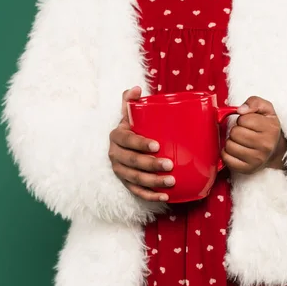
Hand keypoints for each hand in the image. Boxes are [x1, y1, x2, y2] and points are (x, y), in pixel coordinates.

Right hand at [108, 87, 174, 201]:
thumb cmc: (133, 128)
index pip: (127, 141)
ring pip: (135, 179)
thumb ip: (130, 101)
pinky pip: (137, 192)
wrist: (125, 146)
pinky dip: (150, 196)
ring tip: (171, 181)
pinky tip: (165, 197)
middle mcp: (115, 155)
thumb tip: (136, 88)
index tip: (157, 145)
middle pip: (132, 163)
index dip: (140, 144)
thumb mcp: (130, 114)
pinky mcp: (127, 183)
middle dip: (150, 165)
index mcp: (116, 137)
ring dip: (153, 182)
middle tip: (170, 165)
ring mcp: (120, 171)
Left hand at [222, 96, 286, 173]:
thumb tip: (240, 110)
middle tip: (244, 133)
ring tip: (240, 142)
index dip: (243, 119)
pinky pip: (227, 159)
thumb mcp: (266, 109)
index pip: (243, 119)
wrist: (275, 151)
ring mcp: (256, 159)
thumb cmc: (266, 128)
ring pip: (229, 145)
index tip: (249, 123)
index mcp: (271, 129)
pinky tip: (236, 150)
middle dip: (236, 130)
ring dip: (231, 141)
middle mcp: (265, 145)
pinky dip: (227, 153)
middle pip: (235, 133)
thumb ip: (254, 102)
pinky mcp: (247, 169)